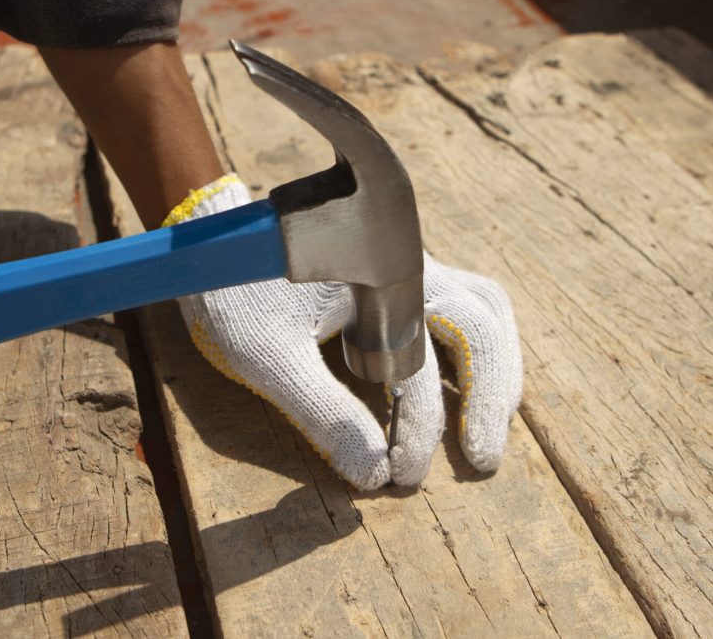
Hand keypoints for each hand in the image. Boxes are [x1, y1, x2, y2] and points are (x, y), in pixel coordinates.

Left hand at [170, 176, 521, 489]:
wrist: (218, 236)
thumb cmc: (237, 288)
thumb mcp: (269, 356)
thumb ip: (323, 412)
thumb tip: (372, 474)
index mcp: (381, 284)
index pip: (421, 367)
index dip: (421, 429)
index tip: (399, 475)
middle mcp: (410, 267)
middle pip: (481, 325)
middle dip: (487, 395)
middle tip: (481, 459)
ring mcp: (410, 265)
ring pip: (483, 306)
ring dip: (493, 364)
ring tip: (491, 420)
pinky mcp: (401, 273)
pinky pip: (464, 300)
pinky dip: (476, 342)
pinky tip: (465, 379)